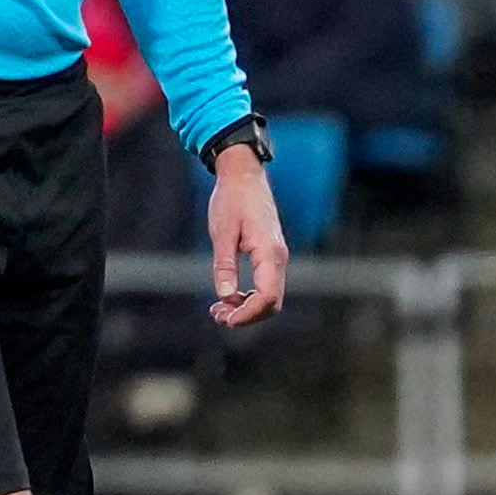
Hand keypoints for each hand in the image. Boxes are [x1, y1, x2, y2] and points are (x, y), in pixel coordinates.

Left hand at [206, 144, 288, 325]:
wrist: (244, 175)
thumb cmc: (231, 199)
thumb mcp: (222, 231)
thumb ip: (224, 265)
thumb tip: (225, 296)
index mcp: (269, 252)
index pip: (267, 296)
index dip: (248, 314)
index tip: (226, 319)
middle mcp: (278, 258)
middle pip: (272, 303)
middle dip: (246, 315)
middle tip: (217, 315)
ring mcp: (276, 258)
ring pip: (269, 297)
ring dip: (246, 309)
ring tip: (218, 309)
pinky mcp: (270, 257)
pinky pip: (265, 286)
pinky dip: (249, 298)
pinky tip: (228, 297)